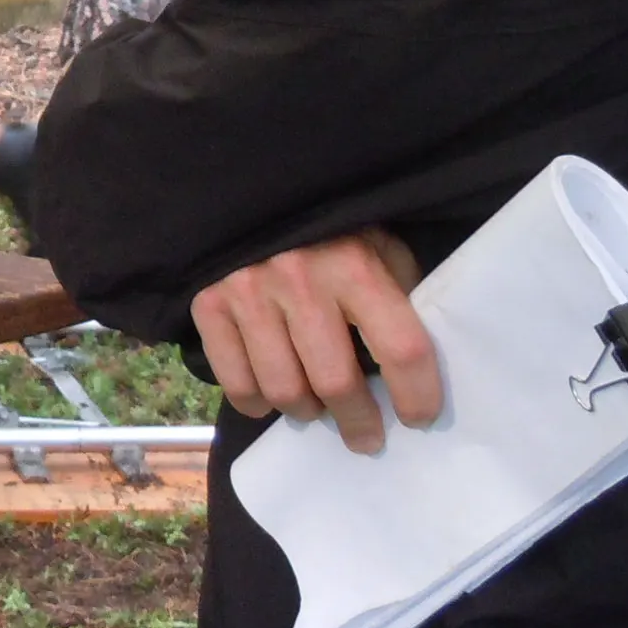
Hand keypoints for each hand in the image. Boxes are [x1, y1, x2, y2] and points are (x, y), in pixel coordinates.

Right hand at [190, 227, 439, 454]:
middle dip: (359, 423)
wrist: (246, 192)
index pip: (401, 348)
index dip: (417, 395)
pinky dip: (257, 402)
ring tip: (316, 407)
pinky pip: (236, 384)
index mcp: (354, 263)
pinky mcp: (208, 304)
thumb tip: (417, 365)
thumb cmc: (328, 230)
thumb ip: (399, 294)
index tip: (419, 418)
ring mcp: (247, 292)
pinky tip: (271, 395)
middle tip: (367, 435)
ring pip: (284, 392)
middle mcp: (299, 278)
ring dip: (307, 411)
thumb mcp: (378, 245)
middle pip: (336, 384)